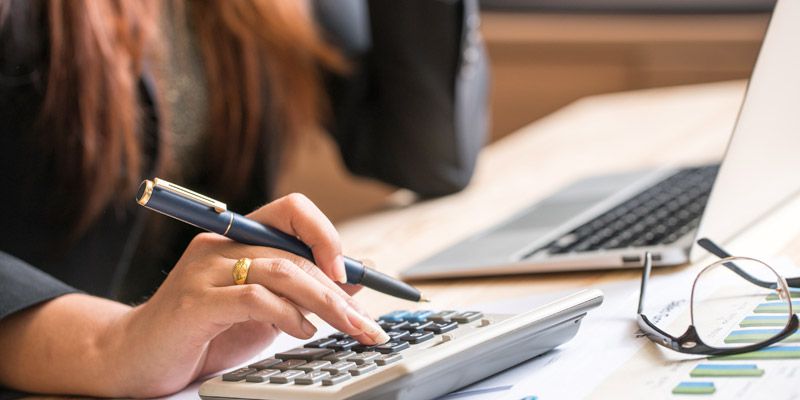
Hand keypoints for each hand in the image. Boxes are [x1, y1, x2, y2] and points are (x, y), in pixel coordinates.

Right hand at [107, 193, 388, 395]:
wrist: (133, 357)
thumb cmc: (203, 332)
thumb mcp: (265, 309)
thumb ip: (302, 291)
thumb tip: (355, 279)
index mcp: (239, 237)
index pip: (293, 209)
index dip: (327, 234)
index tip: (351, 272)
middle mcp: (222, 245)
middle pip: (296, 252)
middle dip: (339, 290)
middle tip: (367, 322)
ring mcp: (205, 272)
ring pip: (282, 270)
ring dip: (324, 302)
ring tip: (345, 328)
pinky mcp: (194, 303)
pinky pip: (254, 298)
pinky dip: (287, 315)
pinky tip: (301, 330)